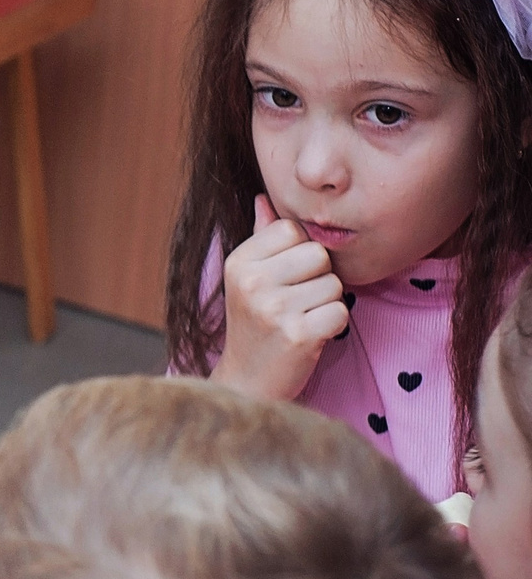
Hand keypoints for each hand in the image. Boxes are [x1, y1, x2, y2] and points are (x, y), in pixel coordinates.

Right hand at [210, 195, 346, 401]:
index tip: (285, 278)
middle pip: (318, 255)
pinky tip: (310, 336)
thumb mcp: (249, 278)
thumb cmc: (255, 324)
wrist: (247, 380)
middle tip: (296, 302)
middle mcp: (251, 282)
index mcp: (238, 262)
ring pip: (334, 285)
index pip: (292, 230)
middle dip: (318, 278)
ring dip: (327, 304)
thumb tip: (265, 198)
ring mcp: (273, 309)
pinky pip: (340, 312)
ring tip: (300, 320)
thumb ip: (261, 238)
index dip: (300, 253)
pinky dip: (333, 326)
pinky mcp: (298, 335)